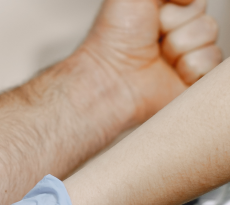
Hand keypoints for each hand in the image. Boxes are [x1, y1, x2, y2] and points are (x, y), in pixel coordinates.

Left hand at [80, 0, 220, 124]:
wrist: (109, 78)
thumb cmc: (113, 38)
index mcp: (162, 13)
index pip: (194, 1)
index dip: (177, 5)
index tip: (154, 15)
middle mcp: (174, 34)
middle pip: (203, 16)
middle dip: (177, 24)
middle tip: (153, 38)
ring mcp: (184, 57)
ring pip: (209, 36)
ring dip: (181, 45)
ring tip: (159, 57)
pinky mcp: (192, 80)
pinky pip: (212, 62)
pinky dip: (191, 66)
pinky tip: (171, 72)